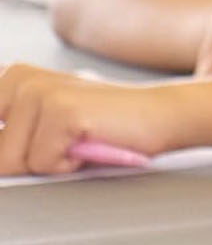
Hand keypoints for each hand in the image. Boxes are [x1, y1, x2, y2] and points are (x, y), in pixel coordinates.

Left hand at [0, 65, 175, 175]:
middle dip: (26, 162)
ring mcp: (39, 92)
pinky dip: (69, 165)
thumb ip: (9, 138)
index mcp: (10, 79)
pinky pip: (43, 164)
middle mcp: (18, 79)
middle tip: (62, 145)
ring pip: (11, 162)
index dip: (8, 150)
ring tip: (77, 144)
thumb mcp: (45, 124)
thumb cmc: (105, 125)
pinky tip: (90, 144)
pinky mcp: (62, 110)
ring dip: (49, 164)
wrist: (162, 115)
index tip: (36, 142)